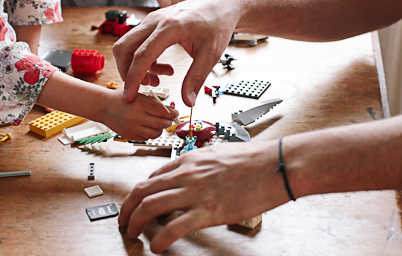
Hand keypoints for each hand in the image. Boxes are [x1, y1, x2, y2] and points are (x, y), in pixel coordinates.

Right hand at [101, 89, 178, 140]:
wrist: (104, 107)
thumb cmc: (122, 99)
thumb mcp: (140, 97)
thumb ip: (155, 104)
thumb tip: (172, 111)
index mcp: (140, 105)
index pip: (162, 112)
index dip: (172, 113)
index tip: (175, 113)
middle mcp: (136, 118)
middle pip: (161, 124)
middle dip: (168, 122)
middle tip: (168, 119)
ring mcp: (132, 129)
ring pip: (155, 134)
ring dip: (159, 129)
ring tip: (157, 123)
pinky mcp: (129, 136)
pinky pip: (146, 138)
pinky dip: (149, 133)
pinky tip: (147, 127)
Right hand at [113, 0, 239, 105]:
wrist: (221, 5)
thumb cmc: (217, 24)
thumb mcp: (210, 54)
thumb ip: (196, 79)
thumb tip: (188, 101)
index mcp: (170, 27)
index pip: (142, 55)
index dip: (133, 78)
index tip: (130, 96)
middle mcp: (156, 21)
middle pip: (124, 47)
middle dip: (126, 71)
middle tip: (142, 87)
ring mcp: (152, 20)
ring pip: (128, 45)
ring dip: (135, 66)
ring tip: (156, 80)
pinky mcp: (153, 23)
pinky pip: (138, 42)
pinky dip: (143, 59)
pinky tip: (161, 68)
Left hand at [118, 141, 287, 253]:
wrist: (277, 164)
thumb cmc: (254, 159)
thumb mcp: (218, 154)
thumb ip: (200, 166)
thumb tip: (192, 177)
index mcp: (190, 160)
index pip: (153, 177)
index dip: (141, 193)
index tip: (138, 204)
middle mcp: (187, 174)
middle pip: (143, 190)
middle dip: (128, 207)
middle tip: (124, 220)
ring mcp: (196, 192)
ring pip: (151, 206)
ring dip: (136, 222)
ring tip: (132, 233)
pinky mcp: (208, 211)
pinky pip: (174, 227)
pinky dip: (159, 239)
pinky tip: (157, 246)